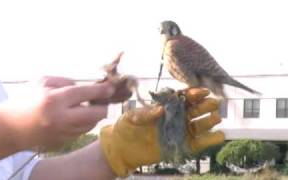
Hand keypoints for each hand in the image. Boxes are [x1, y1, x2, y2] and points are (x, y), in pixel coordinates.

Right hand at [3, 76, 114, 149]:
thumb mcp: (42, 82)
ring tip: (84, 107)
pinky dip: (84, 123)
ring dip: (93, 115)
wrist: (10, 128)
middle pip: (96, 114)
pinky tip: (76, 116)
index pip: (85, 93)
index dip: (101, 90)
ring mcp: (63, 133)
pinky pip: (83, 131)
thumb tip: (87, 87)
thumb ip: (66, 81)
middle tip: (100, 99)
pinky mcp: (63, 141)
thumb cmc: (25, 99)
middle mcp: (61, 119)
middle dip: (102, 106)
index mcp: (54, 100)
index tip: (111, 87)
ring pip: (91, 124)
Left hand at [99, 88, 224, 176]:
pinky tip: (220, 135)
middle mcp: (175, 117)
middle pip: (194, 110)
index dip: (193, 94)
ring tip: (216, 117)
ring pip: (198, 125)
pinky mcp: (181, 146)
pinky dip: (209, 140)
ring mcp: (179, 131)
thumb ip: (144, 113)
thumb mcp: (131, 117)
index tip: (204, 91)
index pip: (182, 98)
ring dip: (209, 121)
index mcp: (165, 106)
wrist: (123, 148)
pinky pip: (198, 143)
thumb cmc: (126, 127)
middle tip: (214, 102)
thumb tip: (161, 110)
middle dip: (205, 105)